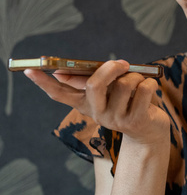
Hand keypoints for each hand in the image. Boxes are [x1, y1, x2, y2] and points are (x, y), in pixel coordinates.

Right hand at [25, 60, 168, 143]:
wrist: (149, 131)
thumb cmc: (128, 103)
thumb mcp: (109, 92)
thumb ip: (91, 80)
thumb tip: (61, 72)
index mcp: (86, 104)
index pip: (59, 94)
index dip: (44, 82)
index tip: (30, 69)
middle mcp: (97, 113)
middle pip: (94, 85)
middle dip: (110, 68)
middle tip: (122, 63)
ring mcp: (115, 119)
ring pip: (124, 84)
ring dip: (136, 77)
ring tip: (140, 83)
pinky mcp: (135, 121)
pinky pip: (143, 90)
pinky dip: (149, 83)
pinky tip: (149, 89)